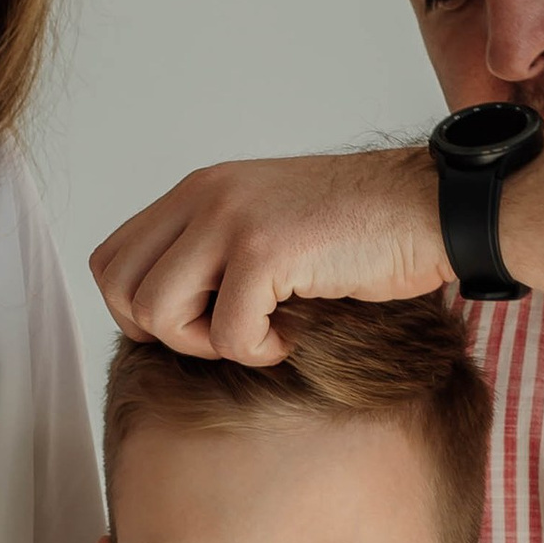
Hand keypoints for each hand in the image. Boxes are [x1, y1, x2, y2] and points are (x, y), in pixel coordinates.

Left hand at [90, 148, 448, 363]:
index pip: (111, 260)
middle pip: (120, 289)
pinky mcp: (266, 250)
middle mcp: (204, 196)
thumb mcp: (270, 228)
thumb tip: (163, 320)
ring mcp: (231, 219)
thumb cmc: (365, 232)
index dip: (138, 312)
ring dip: (209, 344)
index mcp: (199, 191)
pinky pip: (228, 335)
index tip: (197, 327)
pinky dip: (263, 351)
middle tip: (228, 335)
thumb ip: (215, 255)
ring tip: (263, 332)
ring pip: (158, 314)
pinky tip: (299, 332)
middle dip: (167, 334)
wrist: (432, 208)